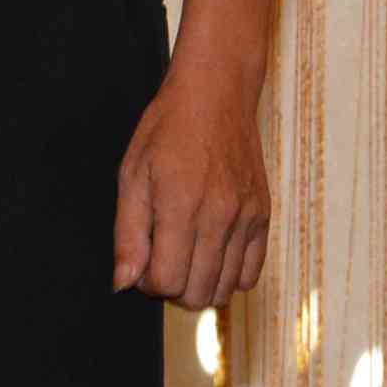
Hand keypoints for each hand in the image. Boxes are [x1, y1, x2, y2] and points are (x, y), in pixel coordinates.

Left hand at [110, 57, 268, 308]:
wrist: (217, 92)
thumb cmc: (169, 127)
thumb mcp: (132, 173)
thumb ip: (127, 233)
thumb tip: (124, 283)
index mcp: (180, 204)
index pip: (166, 282)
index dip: (147, 283)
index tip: (143, 263)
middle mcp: (218, 215)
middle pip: (196, 294)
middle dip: (172, 288)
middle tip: (163, 259)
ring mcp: (245, 216)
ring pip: (225, 289)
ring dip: (200, 285)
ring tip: (187, 257)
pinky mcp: (263, 214)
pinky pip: (251, 273)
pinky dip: (230, 277)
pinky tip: (212, 255)